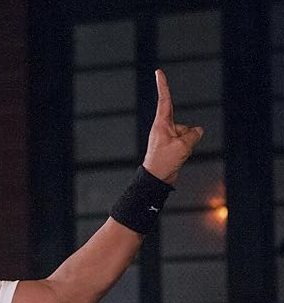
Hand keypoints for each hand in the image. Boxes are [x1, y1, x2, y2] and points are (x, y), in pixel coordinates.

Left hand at [142, 69, 202, 183]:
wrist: (157, 178)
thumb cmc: (164, 161)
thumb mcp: (182, 146)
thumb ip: (193, 135)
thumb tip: (198, 130)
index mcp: (161, 123)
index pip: (164, 100)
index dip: (163, 85)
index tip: (158, 72)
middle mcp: (163, 127)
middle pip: (184, 125)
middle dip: (186, 137)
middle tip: (173, 150)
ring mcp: (168, 136)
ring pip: (188, 134)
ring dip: (187, 144)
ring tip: (174, 155)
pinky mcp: (172, 144)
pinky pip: (187, 141)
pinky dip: (187, 148)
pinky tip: (178, 157)